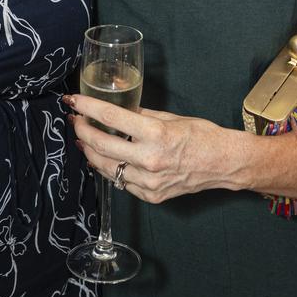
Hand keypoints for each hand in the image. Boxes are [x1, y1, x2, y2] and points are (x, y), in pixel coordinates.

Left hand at [66, 93, 230, 204]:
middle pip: (101, 145)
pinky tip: (106, 158)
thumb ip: (140, 115)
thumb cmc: (201, 135)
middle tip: (76, 120)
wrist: (223, 164)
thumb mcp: (169, 118)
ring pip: (106, 167)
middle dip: (82, 130)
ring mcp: (149, 182)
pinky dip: (111, 168)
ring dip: (91, 151)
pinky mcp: (151, 196)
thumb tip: (116, 109)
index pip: (110, 118)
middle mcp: (150, 160)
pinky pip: (122, 182)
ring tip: (84, 139)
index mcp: (155, 134)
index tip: (73, 101)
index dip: (87, 107)